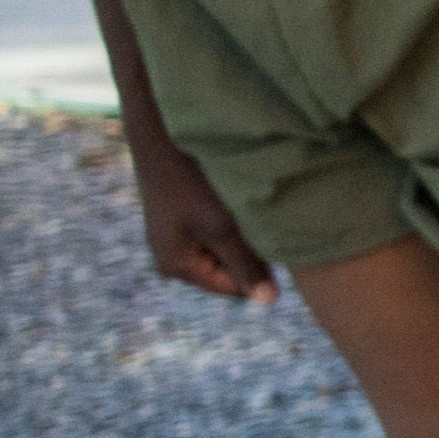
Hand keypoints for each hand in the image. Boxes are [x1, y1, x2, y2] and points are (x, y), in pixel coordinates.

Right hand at [130, 140, 271, 303]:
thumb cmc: (189, 182)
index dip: (259, 272)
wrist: (163, 135)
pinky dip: (234, 221)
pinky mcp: (185, 219)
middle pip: (230, 270)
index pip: (232, 288)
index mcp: (177, 267)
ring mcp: (178, 238)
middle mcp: (174, 257)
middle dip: (250, 252)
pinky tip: (239, 201)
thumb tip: (268, 302)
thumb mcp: (220, 227)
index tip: (276, 245)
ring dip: (244, 236)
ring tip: (248, 211)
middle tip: (261, 223)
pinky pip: (219, 231)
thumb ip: (244, 265)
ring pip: (227, 249)